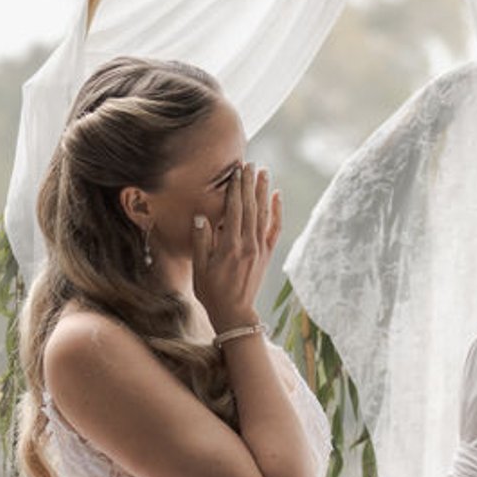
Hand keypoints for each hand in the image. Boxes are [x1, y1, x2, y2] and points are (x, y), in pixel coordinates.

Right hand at [191, 163, 281, 332]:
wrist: (234, 313)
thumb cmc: (212, 292)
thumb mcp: (200, 268)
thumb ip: (201, 241)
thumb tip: (201, 216)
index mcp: (230, 247)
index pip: (233, 210)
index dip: (234, 189)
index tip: (235, 171)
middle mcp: (248, 245)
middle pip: (250, 207)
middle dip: (249, 183)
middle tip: (249, 163)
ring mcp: (260, 249)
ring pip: (263, 214)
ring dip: (263, 191)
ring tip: (263, 172)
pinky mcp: (267, 255)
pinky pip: (275, 229)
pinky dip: (277, 212)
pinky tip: (277, 196)